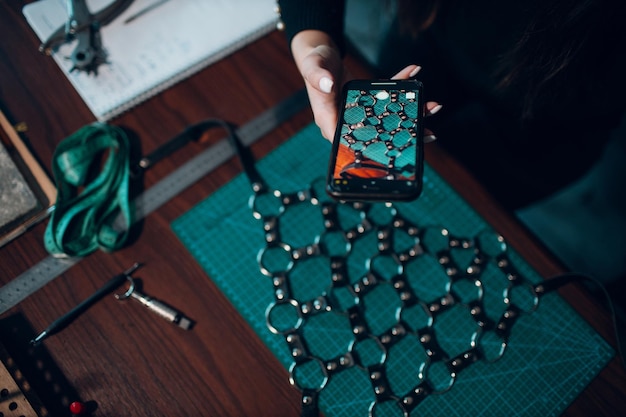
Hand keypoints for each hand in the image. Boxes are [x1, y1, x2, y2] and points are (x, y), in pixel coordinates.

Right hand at [290, 31, 440, 140]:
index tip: (397, 152)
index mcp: (331, 120)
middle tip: (429, 133)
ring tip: (432, 106)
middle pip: (378, 134)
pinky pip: (388, 99)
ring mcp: (360, 113)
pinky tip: (414, 73)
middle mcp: (347, 121)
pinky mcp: (368, 102)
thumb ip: (318, 76)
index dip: (375, 150)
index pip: (352, 143)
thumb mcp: (313, 66)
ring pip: (388, 119)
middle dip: (404, 134)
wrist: (319, 54)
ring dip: (412, 113)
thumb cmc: (314, 63)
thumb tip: (327, 84)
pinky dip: (402, 87)